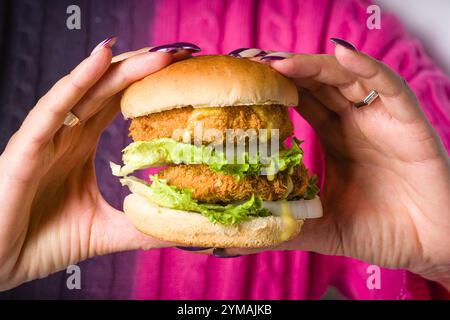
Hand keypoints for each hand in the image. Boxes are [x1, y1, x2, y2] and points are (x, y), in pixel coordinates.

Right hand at [0, 39, 190, 290]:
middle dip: (143, 69)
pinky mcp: (26, 148)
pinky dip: (78, 81)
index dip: (148, 86)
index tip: (181, 72)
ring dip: (120, 68)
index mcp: (81, 145)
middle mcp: (65, 133)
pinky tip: (103, 58)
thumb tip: (183, 230)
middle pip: (108, 89)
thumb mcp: (106, 232)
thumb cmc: (44, 242)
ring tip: (156, 53)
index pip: (119, 103)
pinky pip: (53, 108)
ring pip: (86, 91)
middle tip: (180, 52)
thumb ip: (142, 226)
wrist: (0, 265)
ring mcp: (45, 137)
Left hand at [223, 41, 449, 287]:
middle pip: (318, 84)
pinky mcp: (408, 122)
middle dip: (285, 71)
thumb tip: (238, 240)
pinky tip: (341, 55)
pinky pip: (388, 86)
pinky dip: (366, 68)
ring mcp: (381, 119)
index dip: (274, 89)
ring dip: (314, 67)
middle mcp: (356, 123)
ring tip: (279, 62)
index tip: (243, 83)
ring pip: (346, 79)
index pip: (301, 101)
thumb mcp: (323, 227)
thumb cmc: (380, 232)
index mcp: (336, 138)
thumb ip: (286, 226)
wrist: (429, 248)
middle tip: (250, 63)